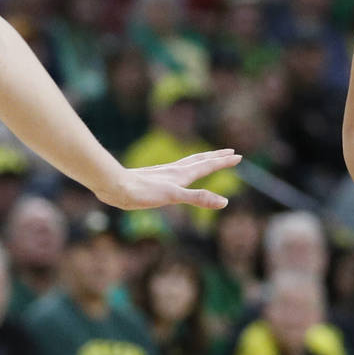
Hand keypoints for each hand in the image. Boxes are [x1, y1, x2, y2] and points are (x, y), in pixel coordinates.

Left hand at [93, 149, 240, 209]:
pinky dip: (185, 168)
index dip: (223, 161)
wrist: (113, 185)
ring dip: (202, 160)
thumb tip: (224, 202)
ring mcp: (164, 173)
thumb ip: (199, 198)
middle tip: (230, 152)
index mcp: (183, 174)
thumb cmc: (142, 192)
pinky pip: (176, 170)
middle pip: (201, 160)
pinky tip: (177, 173)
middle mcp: (175, 171)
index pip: (208, 165)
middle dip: (216, 157)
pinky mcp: (154, 178)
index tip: (238, 156)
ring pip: (188, 163)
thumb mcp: (173, 197)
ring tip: (208, 158)